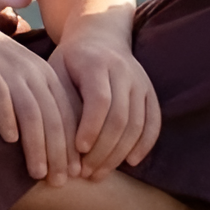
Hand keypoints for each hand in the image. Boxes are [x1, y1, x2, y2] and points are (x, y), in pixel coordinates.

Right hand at [0, 23, 82, 185]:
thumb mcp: (20, 80)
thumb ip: (35, 105)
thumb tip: (50, 150)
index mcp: (46, 76)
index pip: (67, 115)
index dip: (72, 145)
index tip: (75, 175)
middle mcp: (32, 72)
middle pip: (52, 116)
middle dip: (58, 151)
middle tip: (58, 182)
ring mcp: (9, 69)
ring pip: (31, 110)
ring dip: (36, 144)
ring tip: (36, 173)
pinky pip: (0, 94)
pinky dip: (6, 116)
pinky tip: (8, 139)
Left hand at [49, 35, 161, 179]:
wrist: (99, 35)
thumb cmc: (70, 61)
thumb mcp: (56, 72)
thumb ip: (60, 103)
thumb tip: (56, 144)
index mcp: (97, 63)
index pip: (100, 100)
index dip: (91, 128)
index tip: (78, 150)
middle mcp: (124, 71)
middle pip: (120, 117)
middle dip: (103, 150)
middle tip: (86, 173)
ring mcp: (141, 82)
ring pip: (138, 123)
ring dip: (120, 153)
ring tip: (99, 173)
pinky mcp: (151, 92)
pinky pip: (154, 122)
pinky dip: (145, 144)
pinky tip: (131, 162)